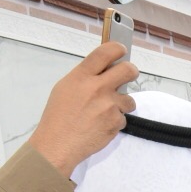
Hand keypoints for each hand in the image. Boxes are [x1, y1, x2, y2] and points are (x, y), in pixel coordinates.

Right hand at [25, 42, 138, 176]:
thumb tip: (102, 71)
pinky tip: (101, 124)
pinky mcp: (116, 122)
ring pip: (129, 99)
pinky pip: (123, 118)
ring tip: (105, 110)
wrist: (59, 143)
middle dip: (131, 71)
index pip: (105, 52)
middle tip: (129, 74)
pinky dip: (115, 121)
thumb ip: (85, 77)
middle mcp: (97, 87)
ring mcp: (109, 105)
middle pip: (128, 70)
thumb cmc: (58, 116)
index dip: (118, 48)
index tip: (122, 49)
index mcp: (82, 76)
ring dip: (122, 103)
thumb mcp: (65, 88)